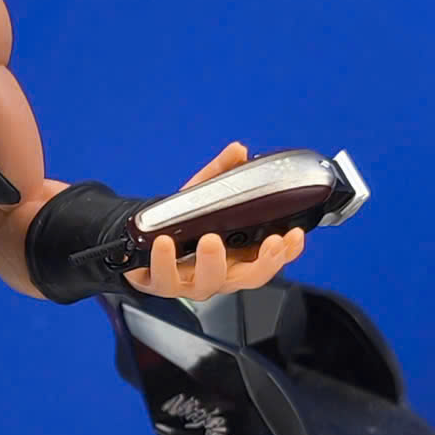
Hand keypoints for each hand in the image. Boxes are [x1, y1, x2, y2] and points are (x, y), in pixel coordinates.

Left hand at [126, 143, 306, 302]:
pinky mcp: (161, 283)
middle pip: (251, 277)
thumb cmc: (179, 224)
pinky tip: (165, 243)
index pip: (271, 258)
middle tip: (270, 242)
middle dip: (265, 262)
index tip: (295, 234)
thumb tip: (238, 151)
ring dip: (213, 262)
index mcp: (237, 254)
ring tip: (211, 239)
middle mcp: (219, 272)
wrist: (139, 238)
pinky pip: (165, 278)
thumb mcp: (203, 194)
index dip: (288, 252)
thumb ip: (222, 173)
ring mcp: (192, 282)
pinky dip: (164, 261)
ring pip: (210, 282)